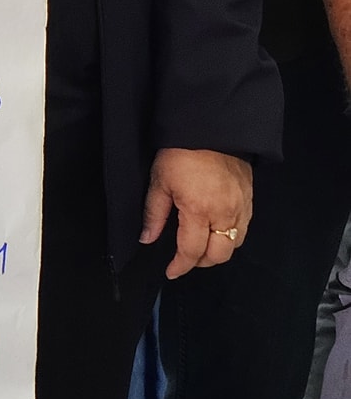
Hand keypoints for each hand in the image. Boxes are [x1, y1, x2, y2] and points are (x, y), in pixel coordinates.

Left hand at [140, 146, 252, 278]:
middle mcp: (225, 213)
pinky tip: (217, 230)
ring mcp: (241, 206)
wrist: (211, 126)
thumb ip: (154, 214)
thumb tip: (148, 239)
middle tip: (185, 258)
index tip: (171, 271)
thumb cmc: (180, 152)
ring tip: (200, 245)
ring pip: (235, 244)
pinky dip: (231, 236)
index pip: (192, 251)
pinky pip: (244, 228)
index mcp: (199, 211)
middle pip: (219, 255)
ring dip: (218, 251)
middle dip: (200, 262)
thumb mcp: (159, 181)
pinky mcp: (250, 198)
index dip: (181, 266)